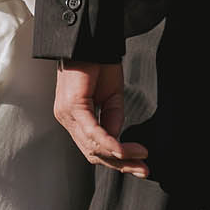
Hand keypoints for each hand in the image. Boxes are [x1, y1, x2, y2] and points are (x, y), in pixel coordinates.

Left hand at [53, 61, 148, 176]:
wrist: (88, 40)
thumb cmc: (97, 63)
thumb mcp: (111, 96)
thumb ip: (112, 119)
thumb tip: (116, 142)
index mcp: (74, 118)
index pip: (93, 148)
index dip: (117, 160)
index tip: (139, 164)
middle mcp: (66, 119)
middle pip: (93, 152)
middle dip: (121, 164)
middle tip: (143, 168)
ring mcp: (66, 114)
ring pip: (92, 146)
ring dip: (119, 155)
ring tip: (140, 156)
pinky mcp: (72, 105)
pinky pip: (92, 131)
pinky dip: (109, 142)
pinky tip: (123, 149)